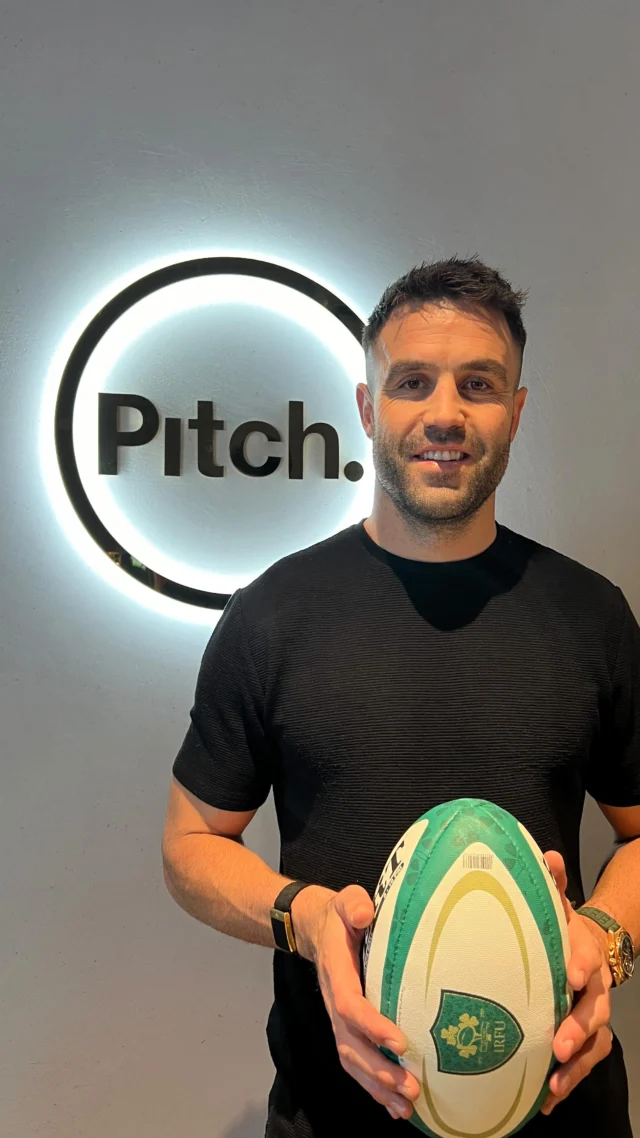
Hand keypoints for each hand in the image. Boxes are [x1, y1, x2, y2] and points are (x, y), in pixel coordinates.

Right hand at [292, 884, 420, 1120]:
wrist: (317, 930)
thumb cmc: (340, 917)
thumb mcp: (345, 901)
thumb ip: (353, 905)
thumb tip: (364, 914)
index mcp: (337, 974)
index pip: (350, 1005)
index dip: (372, 1025)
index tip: (399, 1040)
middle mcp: (335, 1002)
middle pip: (350, 1045)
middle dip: (379, 1070)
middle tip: (410, 1087)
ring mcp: (339, 1020)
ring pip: (352, 1061)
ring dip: (377, 1087)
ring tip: (406, 1106)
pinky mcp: (348, 1028)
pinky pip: (356, 1063)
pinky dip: (374, 1088)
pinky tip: (396, 1106)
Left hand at [540, 851, 613, 1115]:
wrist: (591, 945)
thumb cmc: (563, 928)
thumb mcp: (556, 902)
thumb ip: (551, 881)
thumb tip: (548, 856)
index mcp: (585, 951)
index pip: (587, 956)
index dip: (581, 964)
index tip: (572, 975)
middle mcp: (595, 987)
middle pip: (595, 1009)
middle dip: (577, 1027)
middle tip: (557, 1043)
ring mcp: (594, 1016)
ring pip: (594, 1044)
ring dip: (575, 1065)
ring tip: (553, 1084)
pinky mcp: (585, 1039)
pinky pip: (583, 1064)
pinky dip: (566, 1083)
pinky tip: (545, 1101)